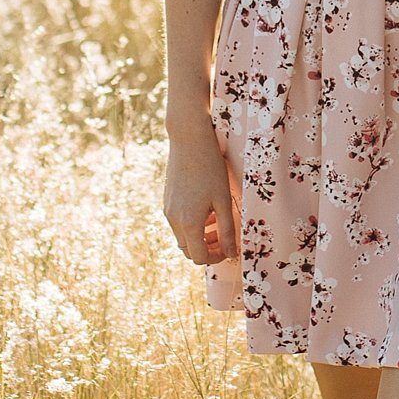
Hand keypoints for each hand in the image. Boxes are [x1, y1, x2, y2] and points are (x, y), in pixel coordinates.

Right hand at [163, 127, 239, 266]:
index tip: (229, 249)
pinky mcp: (167, 201)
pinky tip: (205, 209)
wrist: (189, 141)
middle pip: (188, 250)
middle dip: (207, 249)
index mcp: (189, 223)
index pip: (199, 256)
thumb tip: (231, 253)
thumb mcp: (224, 200)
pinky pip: (177, 223)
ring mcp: (168, 210)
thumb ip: (227, 230)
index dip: (216, 258)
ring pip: (182, 237)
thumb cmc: (211, 169)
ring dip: (198, 237)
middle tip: (224, 239)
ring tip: (216, 222)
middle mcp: (174, 220)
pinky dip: (191, 224)